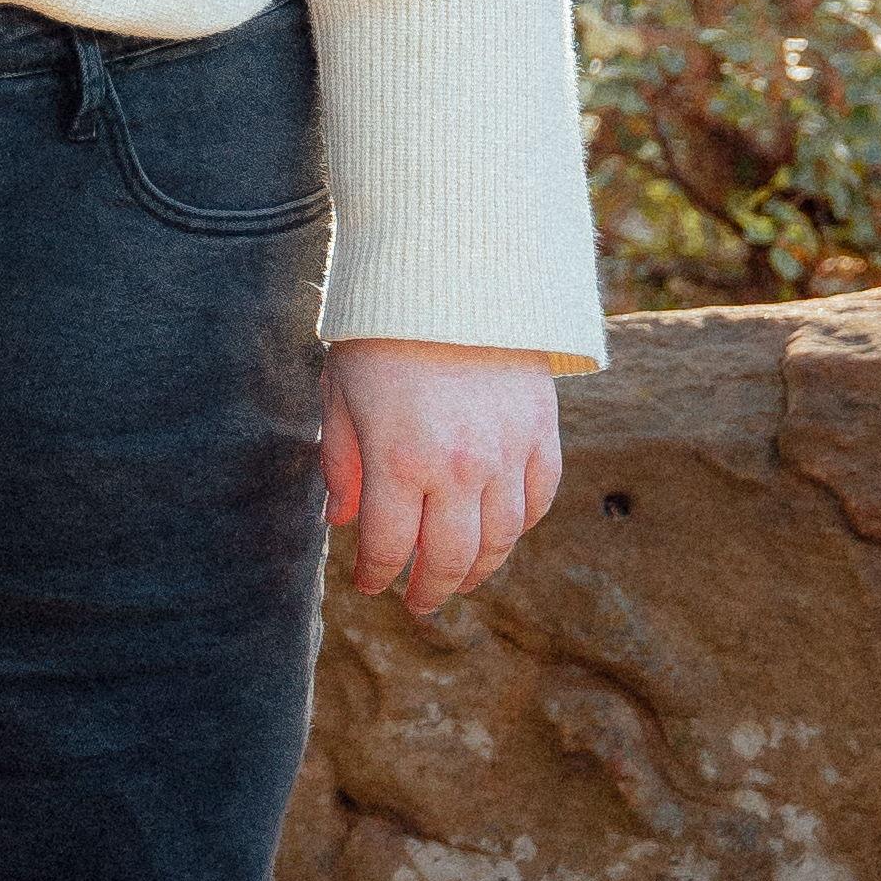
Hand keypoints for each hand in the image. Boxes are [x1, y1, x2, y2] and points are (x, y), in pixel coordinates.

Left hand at [320, 340, 565, 613]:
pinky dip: (519, 525)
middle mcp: (459, 469)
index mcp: (400, 462)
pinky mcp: (541, 435)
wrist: (453, 276)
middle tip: (418, 604)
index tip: (368, 585)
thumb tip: (343, 521)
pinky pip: (537, 500)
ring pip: (500, 539)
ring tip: (459, 580)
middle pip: (450, 559)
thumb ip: (341, 462)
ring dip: (478, 569)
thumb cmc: (381, 332)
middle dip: (430, 590)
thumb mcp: (340, 392)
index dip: (376, 575)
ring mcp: (507, 455)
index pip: (389, 547)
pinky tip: (501, 533)